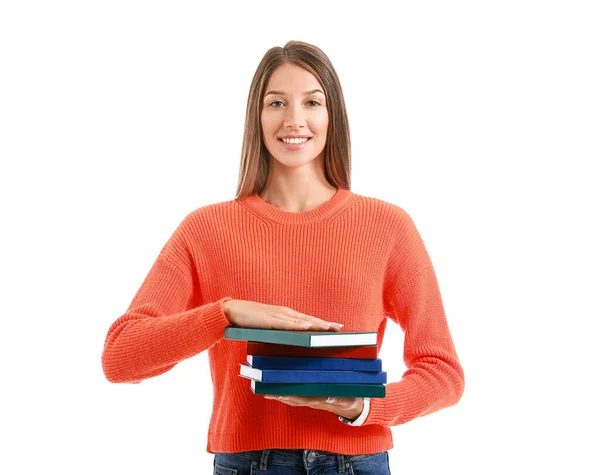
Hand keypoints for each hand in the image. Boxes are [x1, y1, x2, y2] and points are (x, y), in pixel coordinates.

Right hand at [223, 299, 343, 331]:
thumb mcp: (269, 326)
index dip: (322, 323)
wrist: (232, 311)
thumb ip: (280, 331)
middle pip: (308, 319)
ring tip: (329, 328)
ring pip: (301, 320)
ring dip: (315, 324)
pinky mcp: (269, 320)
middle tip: (340, 329)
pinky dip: (298, 325)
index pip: (307, 319)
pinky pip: (286, 323)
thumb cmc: (250, 320)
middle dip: (324, 324)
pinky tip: (307, 327)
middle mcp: (285, 313)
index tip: (336, 327)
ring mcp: (277, 315)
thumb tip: (291, 341)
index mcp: (285, 314)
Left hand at [263, 395, 363, 419]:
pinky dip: (286, 395)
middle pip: (295, 399)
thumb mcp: (350, 400)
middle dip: (281, 396)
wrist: (353, 408)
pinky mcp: (312, 398)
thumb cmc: (351, 400)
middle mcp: (314, 402)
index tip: (281, 393)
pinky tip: (278, 392)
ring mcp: (312, 400)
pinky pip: (297, 397)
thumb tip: (329, 398)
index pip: (304, 398)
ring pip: (294, 399)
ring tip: (268, 392)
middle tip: (268, 392)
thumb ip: (340, 399)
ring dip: (281, 396)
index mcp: (322, 401)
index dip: (292, 396)